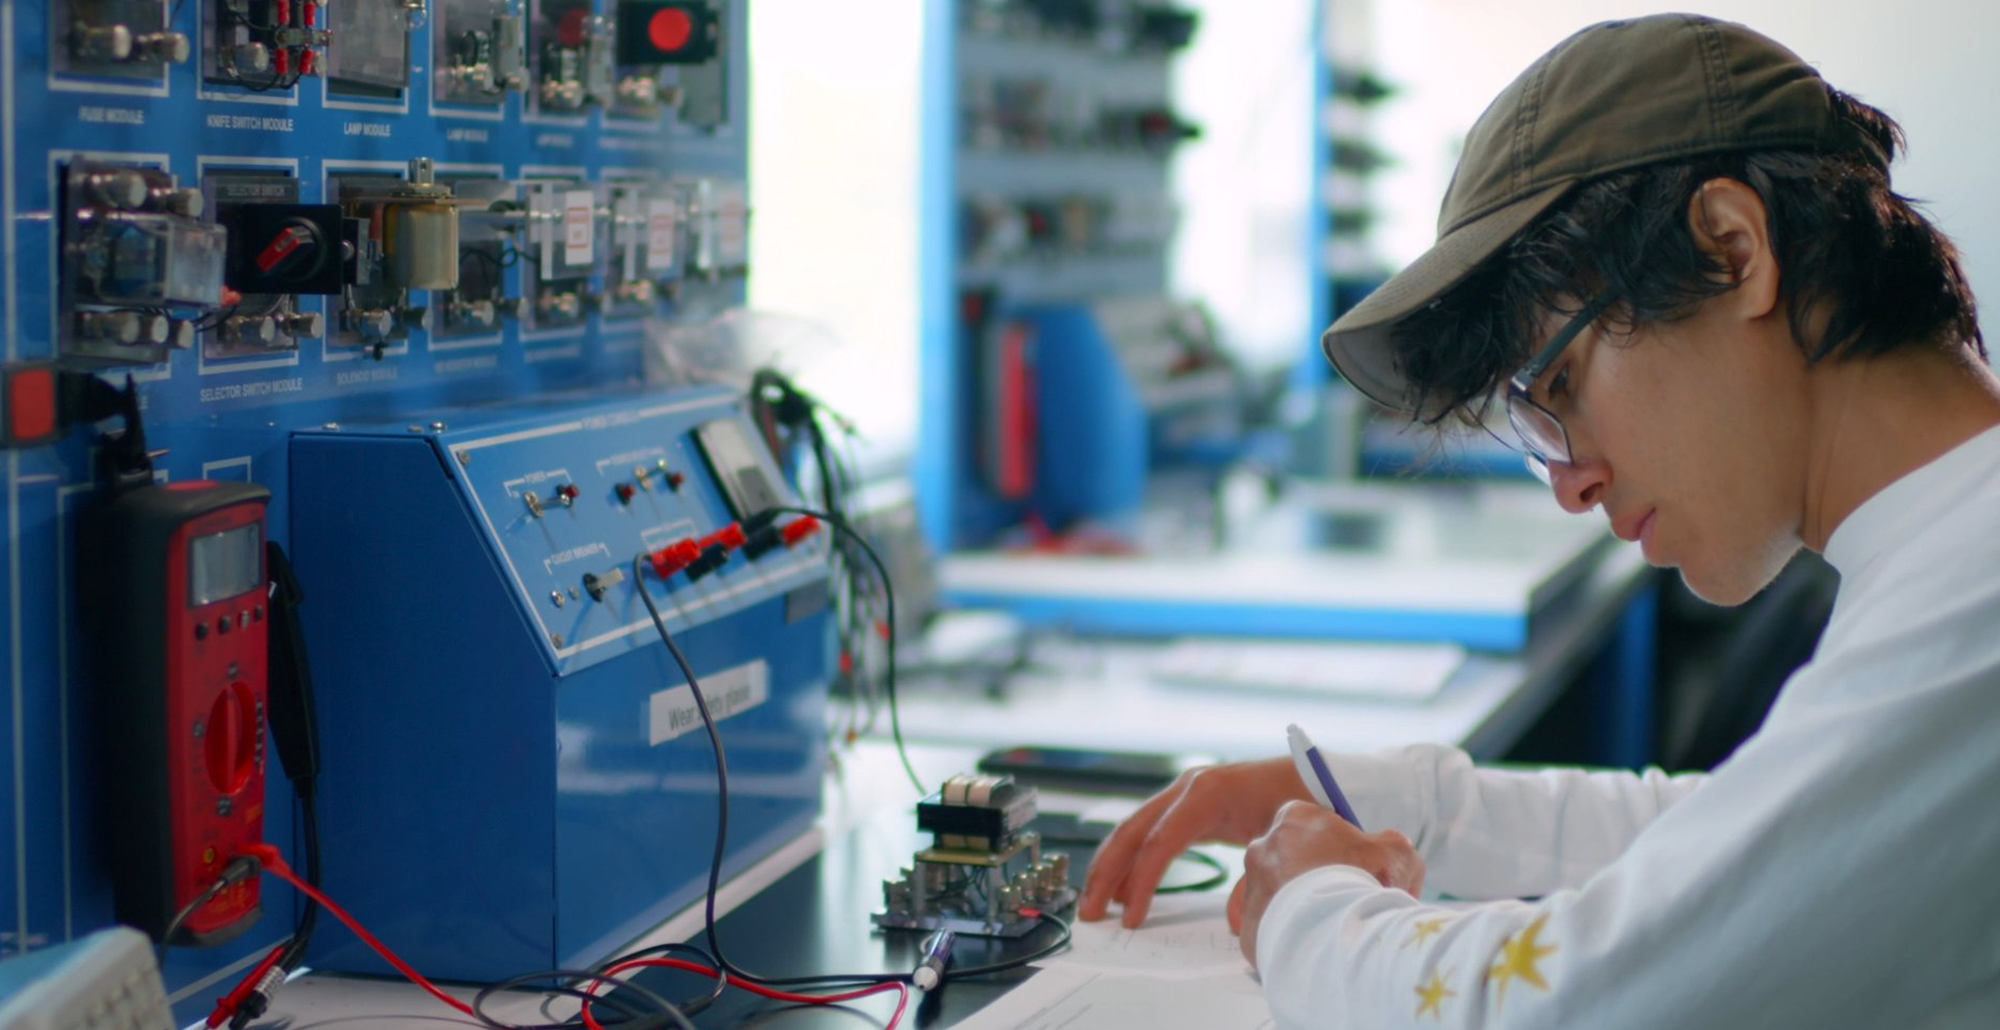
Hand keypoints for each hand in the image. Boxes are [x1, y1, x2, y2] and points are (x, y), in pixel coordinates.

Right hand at [1078, 757, 1311, 927]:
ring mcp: (1186, 795)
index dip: (1141, 881)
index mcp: (1208, 793)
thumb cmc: (1305, 802)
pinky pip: (1151, 833)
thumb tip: (1235, 925)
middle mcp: (1189, 789)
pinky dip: (1133, 861)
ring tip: (1095, 905)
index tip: (1131, 918)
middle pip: (1133, 831)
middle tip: (1089, 912)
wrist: (1319, 776)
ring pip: (1135, 831)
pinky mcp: (1191, 807)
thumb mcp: (1285, 840)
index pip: (1159, 841)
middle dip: (1106, 872)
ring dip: (1112, 867)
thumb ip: (1258, 881)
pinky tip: (1124, 889)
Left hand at [1230, 800, 1423, 967]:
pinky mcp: (1248, 923)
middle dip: (1320, 880)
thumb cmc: (1362, 883)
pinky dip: (1293, 935)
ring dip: (1304, 907)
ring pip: (1283, 895)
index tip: (1363, 876)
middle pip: (1297, 862)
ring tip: (1331, 927)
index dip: (1347, 854)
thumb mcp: (1396, 854)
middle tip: (1347, 904)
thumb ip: (1395, 846)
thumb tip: (1394, 854)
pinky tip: (1316, 944)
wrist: (1330, 934)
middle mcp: (1264, 846)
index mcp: (1295, 818)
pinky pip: (1274, 927)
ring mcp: (1251, 885)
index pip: (1321, 830)